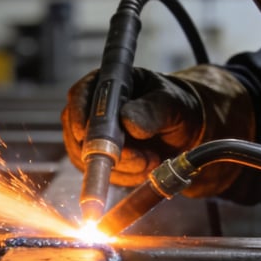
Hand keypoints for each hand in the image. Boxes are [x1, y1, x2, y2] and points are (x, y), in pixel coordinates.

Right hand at [61, 65, 254, 194]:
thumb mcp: (171, 103)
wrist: (182, 128)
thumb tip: (127, 120)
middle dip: (109, 151)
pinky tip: (144, 165)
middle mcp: (93, 109)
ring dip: (122, 166)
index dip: (79, 115)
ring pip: (89, 157)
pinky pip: (100, 173)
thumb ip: (151, 110)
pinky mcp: (96, 158)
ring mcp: (91, 135)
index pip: (80, 95)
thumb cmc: (174, 107)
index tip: (85, 135)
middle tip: (143, 159)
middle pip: (79, 132)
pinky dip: (125, 175)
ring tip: (151, 159)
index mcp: (108, 85)